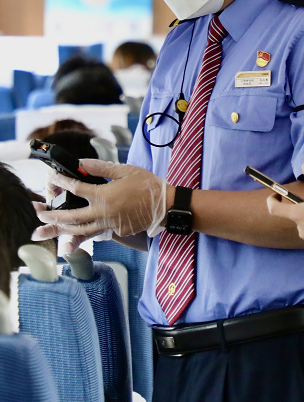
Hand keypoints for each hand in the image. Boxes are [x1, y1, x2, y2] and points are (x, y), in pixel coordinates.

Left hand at [32, 159, 172, 244]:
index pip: (76, 188)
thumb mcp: (126, 170)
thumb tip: (82, 163)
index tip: (52, 179)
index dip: (62, 182)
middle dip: (51, 215)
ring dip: (61, 230)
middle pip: (71, 216)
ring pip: (81, 230)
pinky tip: (74, 237)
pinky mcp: (118, 231)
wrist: (167, 205)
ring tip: (47, 230)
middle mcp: (103, 213)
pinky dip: (84, 235)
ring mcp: (110, 224)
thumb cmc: (148, 185)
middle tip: (38, 213)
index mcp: (104, 195)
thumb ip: (102, 168)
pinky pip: (98, 233)